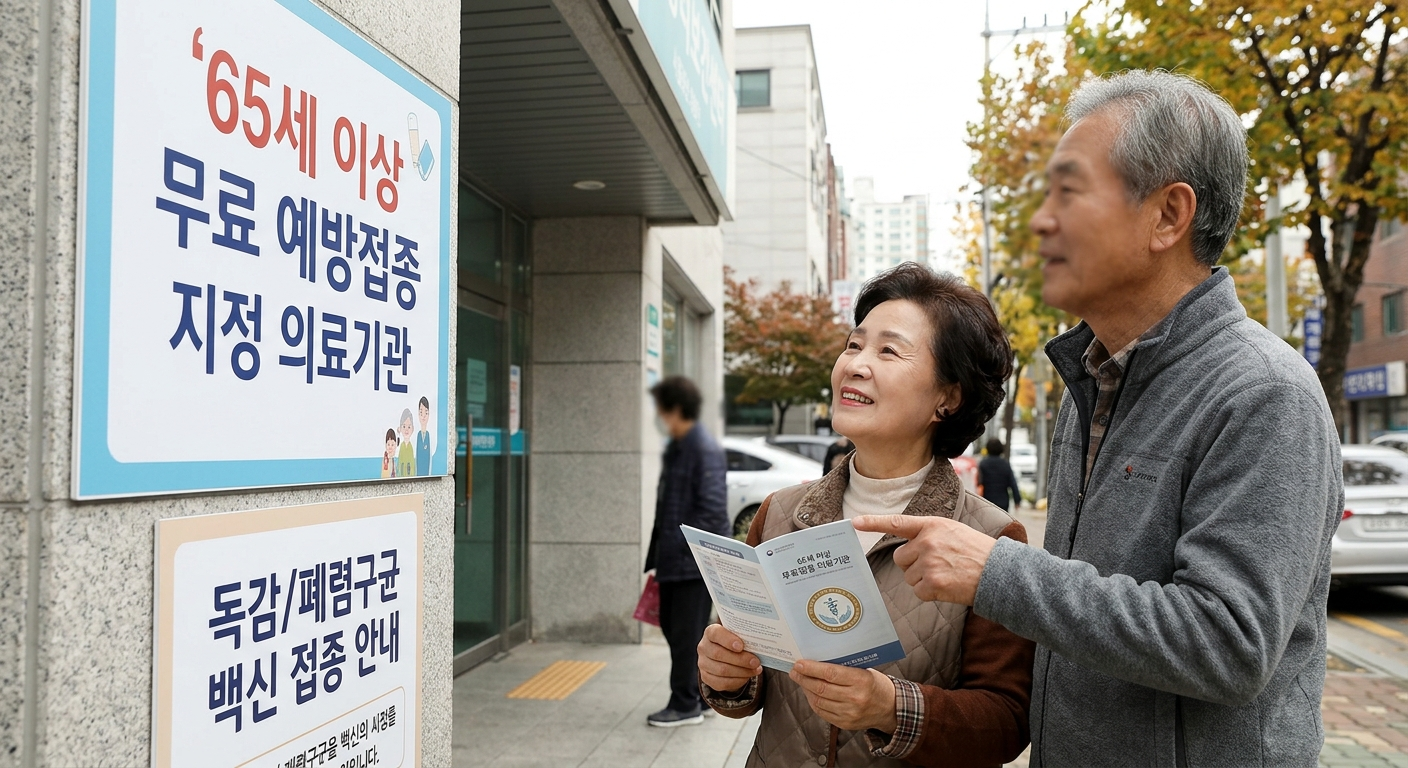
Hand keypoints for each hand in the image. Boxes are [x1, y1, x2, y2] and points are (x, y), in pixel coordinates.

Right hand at [698, 625, 761, 692]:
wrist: (725, 655)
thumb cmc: (734, 641)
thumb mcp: (737, 634)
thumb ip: (743, 635)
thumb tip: (759, 640)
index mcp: (710, 632)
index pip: (715, 634)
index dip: (728, 640)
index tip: (741, 646)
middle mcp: (703, 647)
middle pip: (718, 654)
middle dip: (740, 659)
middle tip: (755, 661)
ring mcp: (703, 663)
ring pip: (721, 670)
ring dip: (742, 671)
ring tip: (755, 669)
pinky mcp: (706, 678)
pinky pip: (722, 683)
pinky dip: (737, 680)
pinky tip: (747, 676)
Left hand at [789, 660, 897, 732]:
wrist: (891, 708)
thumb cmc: (876, 684)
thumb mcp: (864, 670)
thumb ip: (843, 668)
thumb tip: (817, 661)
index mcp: (861, 680)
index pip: (830, 673)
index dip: (811, 669)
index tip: (799, 664)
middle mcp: (855, 698)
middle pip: (821, 688)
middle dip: (804, 678)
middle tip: (794, 671)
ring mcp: (850, 713)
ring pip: (819, 701)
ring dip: (806, 690)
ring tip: (800, 681)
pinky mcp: (846, 724)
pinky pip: (823, 712)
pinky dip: (813, 702)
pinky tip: (810, 694)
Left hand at [852, 514, 997, 604]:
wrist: (999, 572)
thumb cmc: (977, 552)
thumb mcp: (953, 531)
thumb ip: (929, 534)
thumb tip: (906, 550)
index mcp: (932, 525)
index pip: (897, 523)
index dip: (873, 522)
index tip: (854, 522)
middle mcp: (927, 542)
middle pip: (900, 557)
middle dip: (913, 564)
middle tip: (938, 565)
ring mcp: (929, 563)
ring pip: (909, 576)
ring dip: (923, 579)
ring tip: (947, 574)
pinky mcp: (933, 583)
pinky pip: (918, 591)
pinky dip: (930, 593)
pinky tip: (947, 586)